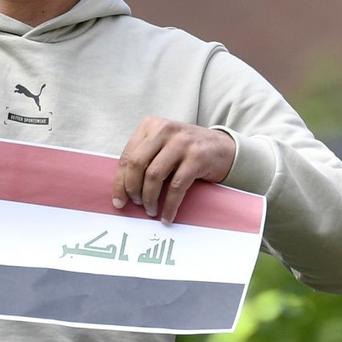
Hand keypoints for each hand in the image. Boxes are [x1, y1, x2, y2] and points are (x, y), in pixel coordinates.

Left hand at [112, 118, 235, 224]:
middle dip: (132, 189)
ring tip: (151, 210)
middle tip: (136, 204)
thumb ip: (145, 157)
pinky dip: (169, 205)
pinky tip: (167, 216)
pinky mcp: (197, 158)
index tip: (118, 201)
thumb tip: (122, 188)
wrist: (223, 148)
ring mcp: (182, 143)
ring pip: (154, 176)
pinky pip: (176, 187)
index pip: (128, 156)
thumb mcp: (163, 144)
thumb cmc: (186, 150)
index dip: (120, 182)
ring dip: (150, 198)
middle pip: (137, 164)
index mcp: (151, 126)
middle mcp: (165, 130)